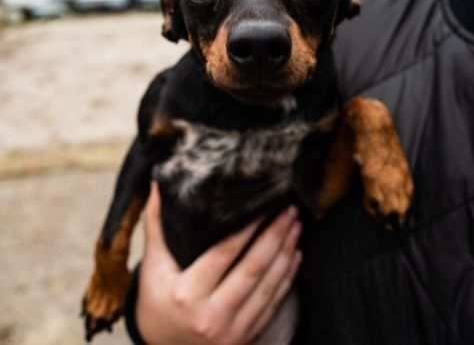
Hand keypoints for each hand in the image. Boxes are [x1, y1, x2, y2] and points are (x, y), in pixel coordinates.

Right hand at [136, 182, 301, 344]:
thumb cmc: (156, 303)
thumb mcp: (152, 265)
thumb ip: (156, 225)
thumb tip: (157, 186)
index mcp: (187, 294)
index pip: (223, 253)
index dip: (247, 228)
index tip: (263, 204)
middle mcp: (212, 316)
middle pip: (253, 269)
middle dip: (275, 236)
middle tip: (289, 210)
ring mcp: (232, 331)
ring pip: (268, 286)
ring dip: (286, 254)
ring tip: (296, 227)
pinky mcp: (246, 338)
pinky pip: (273, 305)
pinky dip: (287, 279)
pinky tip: (295, 257)